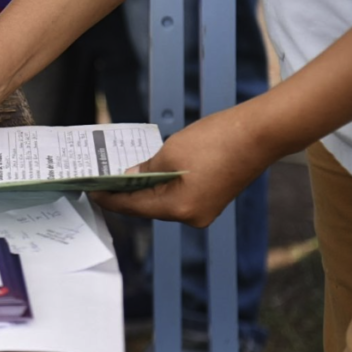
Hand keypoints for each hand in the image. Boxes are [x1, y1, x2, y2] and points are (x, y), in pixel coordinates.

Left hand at [90, 105, 276, 227]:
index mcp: (180, 209)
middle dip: (126, 193)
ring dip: (144, 188)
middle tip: (102, 182)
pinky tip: (149, 172)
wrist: (259, 134)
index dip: (110, 198)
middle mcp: (193, 217)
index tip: (91, 191)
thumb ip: (146, 168)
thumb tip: (131, 176)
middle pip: (148, 207)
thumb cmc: (216, 141)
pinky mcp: (212, 199)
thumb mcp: (171, 152)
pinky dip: (163, 185)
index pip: (134, 207)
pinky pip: (179, 195)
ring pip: (164, 201)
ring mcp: (204, 210)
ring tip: (121, 175)